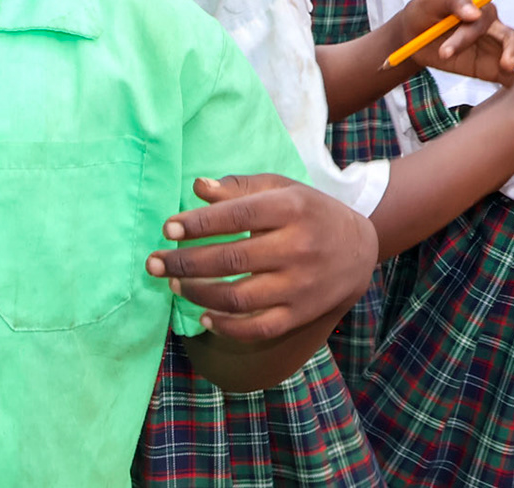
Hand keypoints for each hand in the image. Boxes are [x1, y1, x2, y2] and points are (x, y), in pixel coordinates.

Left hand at [147, 174, 375, 340]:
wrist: (359, 249)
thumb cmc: (307, 211)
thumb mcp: (279, 188)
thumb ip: (238, 187)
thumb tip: (197, 187)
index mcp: (290, 210)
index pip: (236, 217)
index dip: (198, 224)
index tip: (167, 229)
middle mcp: (297, 248)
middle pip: (232, 259)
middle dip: (185, 263)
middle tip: (154, 262)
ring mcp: (300, 286)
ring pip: (240, 297)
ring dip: (199, 293)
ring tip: (174, 283)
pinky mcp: (301, 314)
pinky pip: (259, 327)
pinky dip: (227, 327)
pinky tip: (202, 315)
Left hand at [392, 0, 513, 84]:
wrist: (415, 35)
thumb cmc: (425, 13)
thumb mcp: (431, 2)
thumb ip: (453, 2)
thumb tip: (475, 13)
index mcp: (482, 10)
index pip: (483, 21)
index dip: (466, 36)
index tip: (444, 52)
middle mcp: (495, 30)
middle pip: (513, 40)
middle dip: (512, 52)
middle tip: (505, 66)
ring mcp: (495, 51)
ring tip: (511, 78)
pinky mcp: (492, 70)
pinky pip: (510, 78)